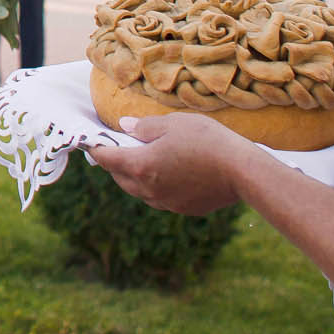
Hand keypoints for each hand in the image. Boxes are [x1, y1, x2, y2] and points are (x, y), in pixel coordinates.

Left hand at [88, 112, 251, 215]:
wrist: (242, 171)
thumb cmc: (207, 141)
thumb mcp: (173, 124)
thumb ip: (145, 127)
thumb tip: (125, 127)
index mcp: (141, 166)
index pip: (107, 159)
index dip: (97, 148)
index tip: (91, 141)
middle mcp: (149, 189)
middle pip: (120, 178)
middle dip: (115, 163)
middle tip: (118, 147)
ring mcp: (166, 203)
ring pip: (139, 191)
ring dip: (134, 176)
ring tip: (142, 159)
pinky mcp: (183, 209)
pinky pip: (159, 198)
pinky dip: (155, 185)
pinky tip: (167, 172)